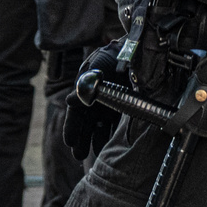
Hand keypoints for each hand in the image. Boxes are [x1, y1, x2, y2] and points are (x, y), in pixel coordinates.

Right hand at [63, 41, 124, 160]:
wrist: (137, 50)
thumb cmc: (116, 55)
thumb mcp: (99, 66)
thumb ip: (87, 84)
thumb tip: (69, 101)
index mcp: (86, 87)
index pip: (76, 110)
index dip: (72, 126)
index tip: (70, 141)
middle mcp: (96, 97)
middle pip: (86, 121)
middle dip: (81, 138)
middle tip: (79, 155)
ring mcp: (110, 103)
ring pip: (99, 126)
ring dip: (95, 140)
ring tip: (92, 156)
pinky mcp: (124, 106)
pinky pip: (115, 125)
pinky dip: (111, 136)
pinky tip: (111, 148)